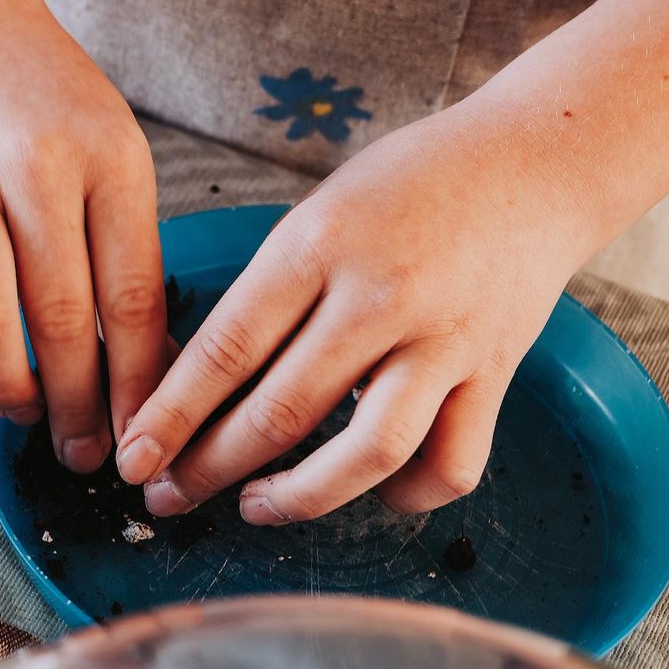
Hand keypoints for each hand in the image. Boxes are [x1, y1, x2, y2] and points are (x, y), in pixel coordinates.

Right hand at [0, 0, 169, 472]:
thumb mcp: (115, 153)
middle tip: (83, 451)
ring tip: (23, 411)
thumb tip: (142, 370)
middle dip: (77, 404)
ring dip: (5, 385)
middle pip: (62, 316)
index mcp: (107, 158)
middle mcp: (32, 164)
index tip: (140, 437)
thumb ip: (126, 247)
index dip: (137, 383)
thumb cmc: (48, 101)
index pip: (131, 296)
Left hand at [114, 99, 597, 522]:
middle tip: (166, 496)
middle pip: (280, 412)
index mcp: (317, 246)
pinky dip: (404, 496)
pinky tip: (365, 489)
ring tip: (254, 506)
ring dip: (299, 497)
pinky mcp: (494, 375)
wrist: (534, 163)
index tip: (134, 457)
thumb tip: (197, 380)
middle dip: (208, 469)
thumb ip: (269, 292)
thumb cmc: (410, 184)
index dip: (170, 416)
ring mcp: (443, 342)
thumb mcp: (317, 212)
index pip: (224, 350)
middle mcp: (380, 298)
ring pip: (366, 454)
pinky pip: (448, 465)